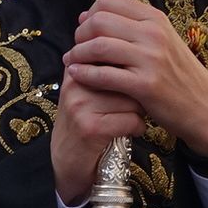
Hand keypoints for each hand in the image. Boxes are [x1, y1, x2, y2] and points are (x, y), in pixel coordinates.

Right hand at [49, 65, 145, 203]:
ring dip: (139, 112)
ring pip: (132, 99)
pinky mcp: (90, 127)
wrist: (68, 161)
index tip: (133, 83)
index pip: (114, 55)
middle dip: (137, 92)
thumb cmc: (87, 121)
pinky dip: (137, 128)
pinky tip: (130, 131)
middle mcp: (76, 83)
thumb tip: (130, 45)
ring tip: (128, 119)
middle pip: (127, 76)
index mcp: (76, 68)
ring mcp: (81, 105)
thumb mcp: (88, 90)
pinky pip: (131, 119)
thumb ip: (102, 67)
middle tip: (134, 104)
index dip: (130, 70)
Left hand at [63, 0, 207, 157]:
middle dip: (80, 34)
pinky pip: (103, 75)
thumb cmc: (179, 75)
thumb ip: (130, 27)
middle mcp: (153, 34)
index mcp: (156, 19)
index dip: (90, 13)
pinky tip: (77, 77)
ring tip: (73, 63)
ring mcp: (150, 59)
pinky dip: (84, 75)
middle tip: (78, 48)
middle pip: (99, 21)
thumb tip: (87, 16)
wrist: (204, 106)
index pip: (110, 1)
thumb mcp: (162, 41)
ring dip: (78, 55)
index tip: (85, 29)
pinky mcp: (145, 85)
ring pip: (98, 46)